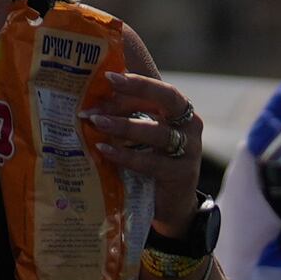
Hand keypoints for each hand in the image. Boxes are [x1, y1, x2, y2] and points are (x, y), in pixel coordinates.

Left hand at [82, 67, 204, 237]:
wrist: (173, 204)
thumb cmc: (152, 161)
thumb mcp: (142, 135)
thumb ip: (126, 114)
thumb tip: (91, 96)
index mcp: (180, 111)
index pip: (159, 89)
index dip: (136, 80)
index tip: (109, 75)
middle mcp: (189, 126)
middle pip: (168, 98)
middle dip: (138, 87)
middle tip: (108, 83)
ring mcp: (188, 150)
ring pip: (156, 132)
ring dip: (124, 125)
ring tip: (97, 121)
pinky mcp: (180, 175)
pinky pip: (150, 162)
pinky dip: (125, 155)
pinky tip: (104, 150)